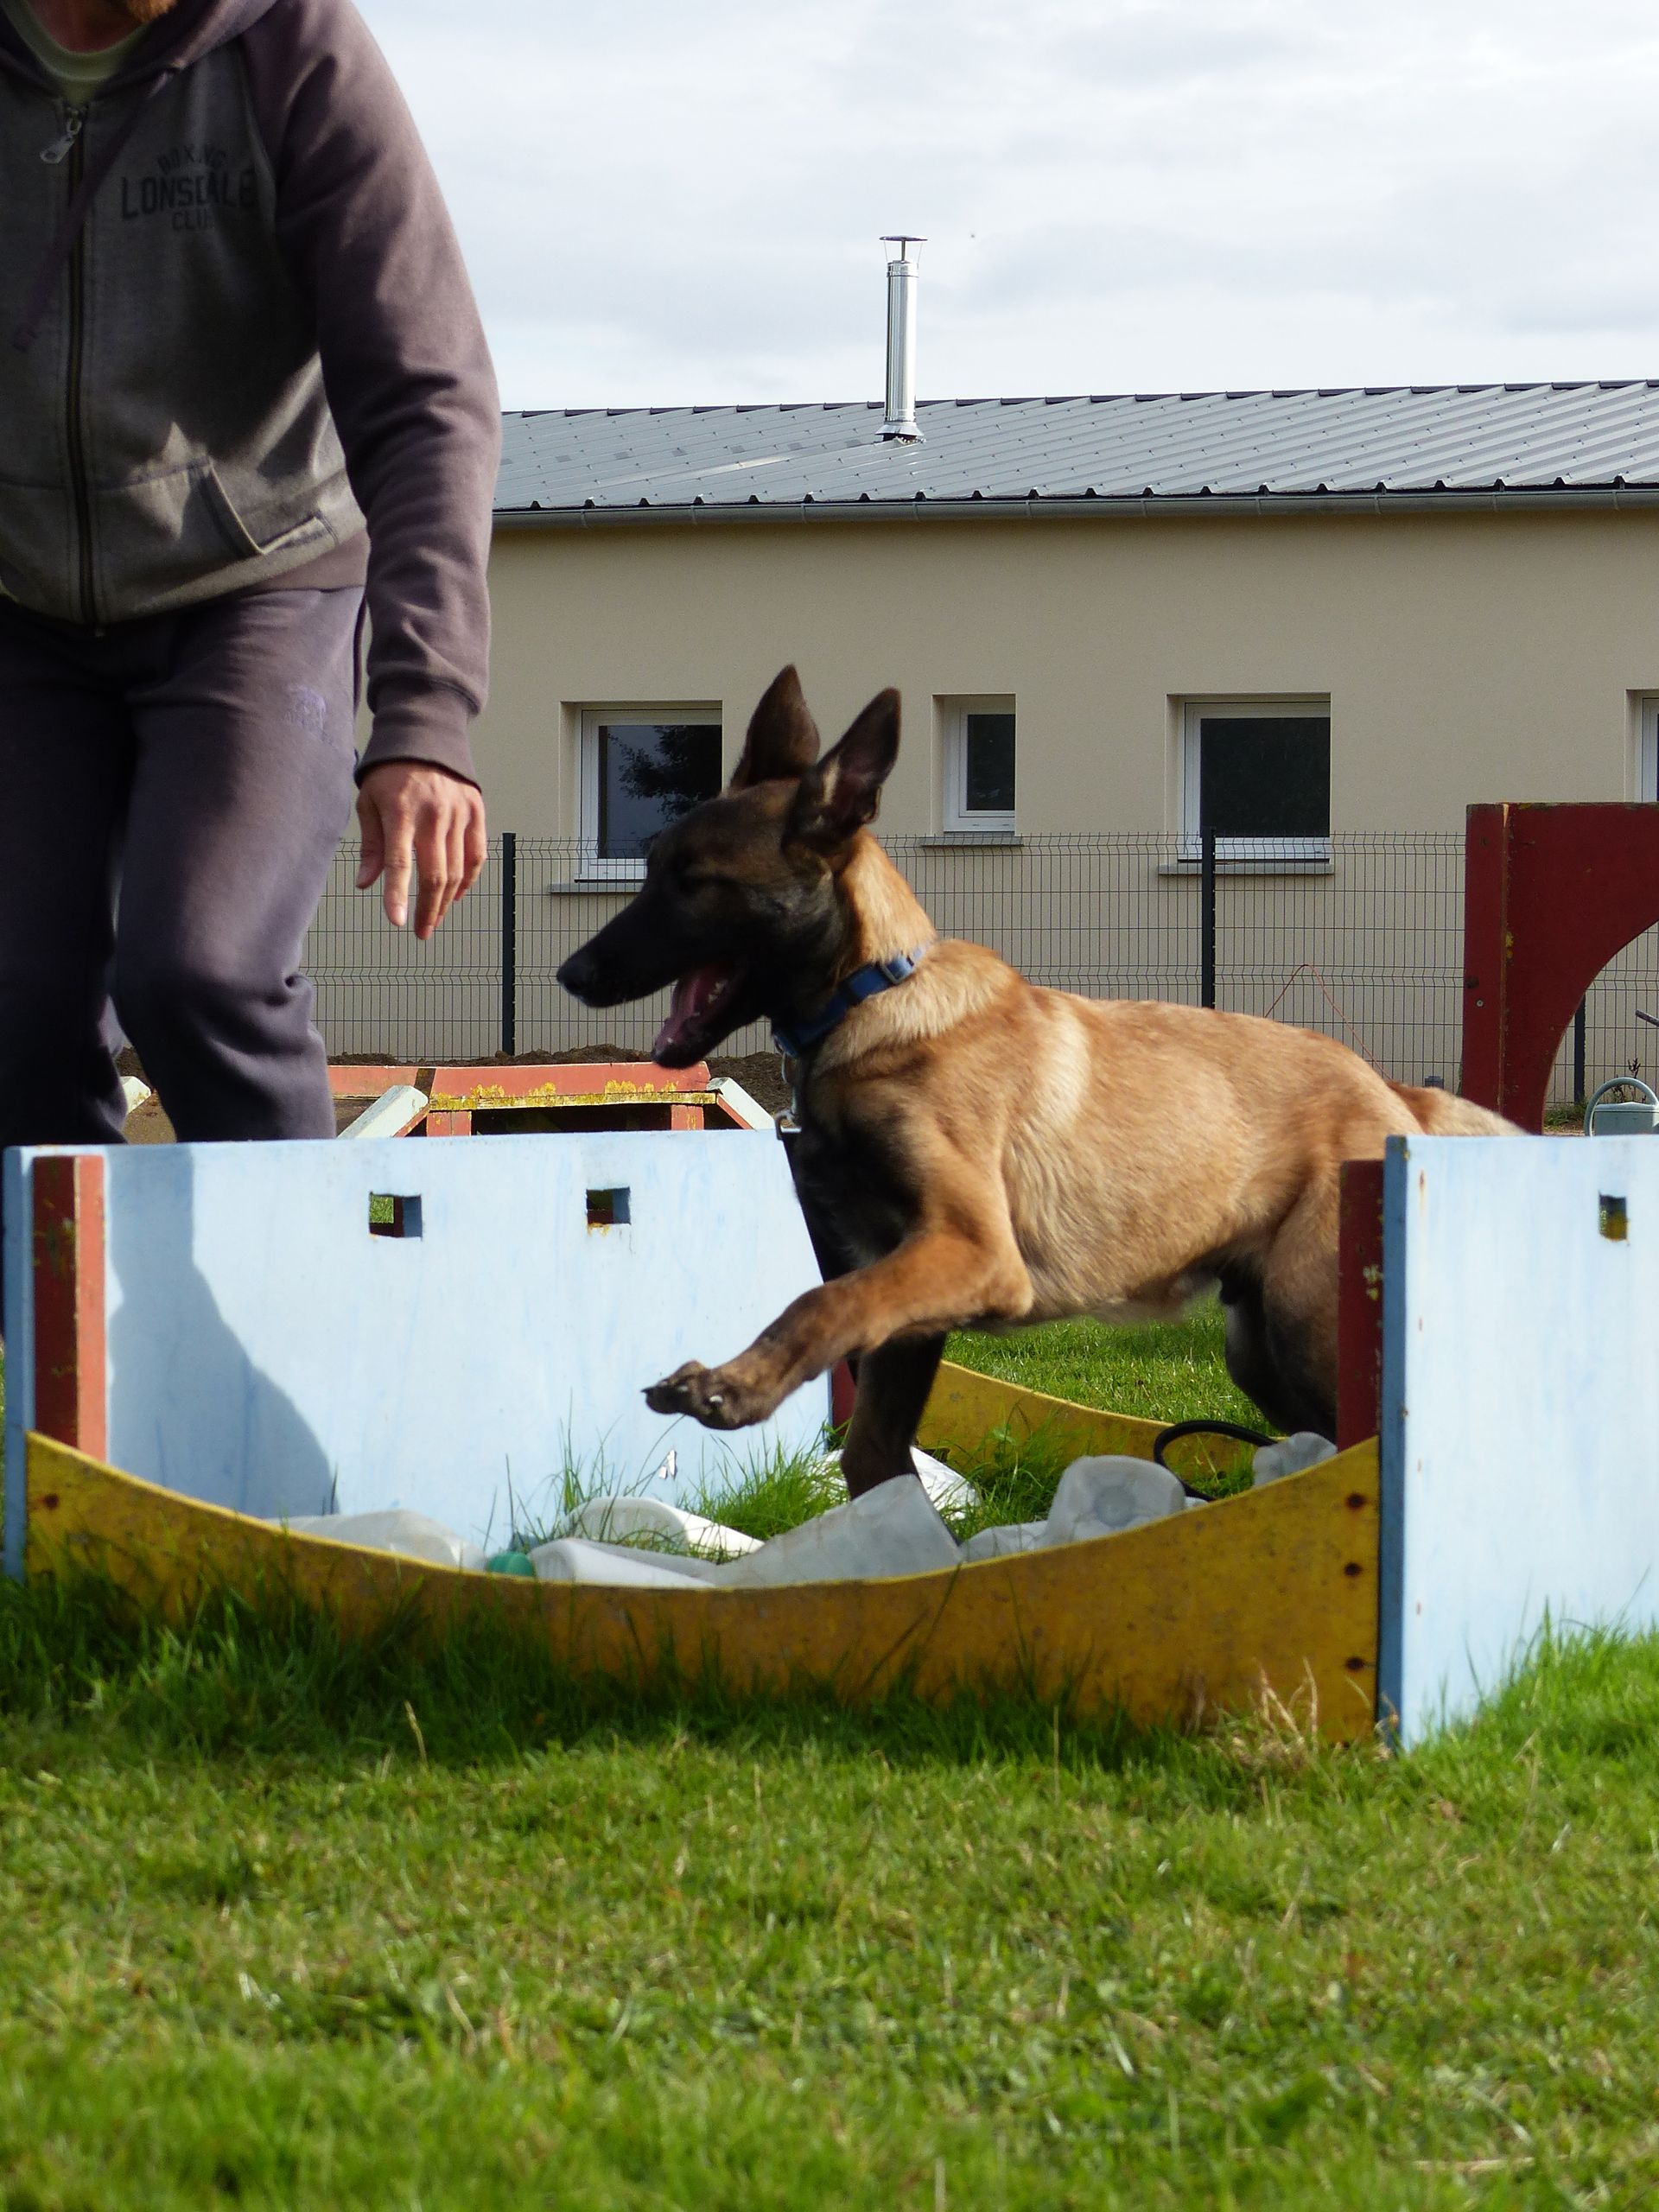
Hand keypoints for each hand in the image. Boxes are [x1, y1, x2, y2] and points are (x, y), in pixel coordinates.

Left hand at [355, 762, 486, 938]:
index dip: (397, 895)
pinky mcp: (476, 812)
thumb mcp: (369, 801)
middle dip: (428, 909)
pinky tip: (456, 895)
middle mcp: (433, 815)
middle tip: (420, 932)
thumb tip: (365, 883)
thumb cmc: (389, 773)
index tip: (397, 922)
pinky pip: (477, 855)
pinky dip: (468, 880)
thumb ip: (371, 844)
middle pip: (435, 875)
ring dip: (446, 901)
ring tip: (434, 919)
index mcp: (400, 812)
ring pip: (457, 870)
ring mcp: (458, 814)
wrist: (425, 736)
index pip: (399, 862)